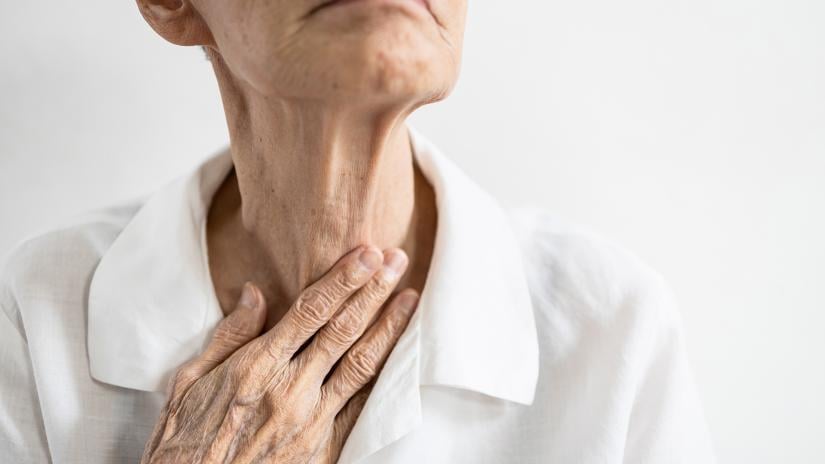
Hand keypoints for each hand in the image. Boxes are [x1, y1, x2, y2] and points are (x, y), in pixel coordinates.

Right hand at [140, 245, 418, 462]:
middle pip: (343, 329)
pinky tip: (398, 354)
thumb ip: (228, 336)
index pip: (310, 311)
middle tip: (396, 260)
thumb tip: (253, 293)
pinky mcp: (324, 449)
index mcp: (257, 367)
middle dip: (373, 291)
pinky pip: (361, 407)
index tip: (366, 254)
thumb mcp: (189, 382)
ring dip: (388, 327)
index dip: (343, 279)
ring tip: (409, 298)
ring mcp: (312, 421)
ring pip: (361, 364)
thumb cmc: (185, 441)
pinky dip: (382, 377)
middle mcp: (290, 390)